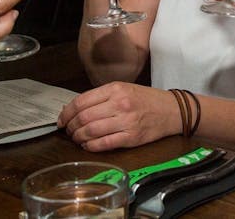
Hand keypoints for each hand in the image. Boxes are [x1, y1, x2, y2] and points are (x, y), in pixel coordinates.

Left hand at [57, 82, 181, 150]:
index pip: (81, 101)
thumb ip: (101, 97)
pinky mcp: (131, 137)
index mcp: (116, 89)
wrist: (173, 110)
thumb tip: (74, 109)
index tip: (61, 120)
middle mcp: (120, 104)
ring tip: (76, 139)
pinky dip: (90, 146)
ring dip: (78, 138)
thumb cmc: (147, 99)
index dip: (66, 113)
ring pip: (90, 131)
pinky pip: (104, 144)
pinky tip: (88, 145)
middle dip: (70, 127)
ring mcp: (126, 121)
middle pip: (83, 117)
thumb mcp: (124, 89)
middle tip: (68, 131)